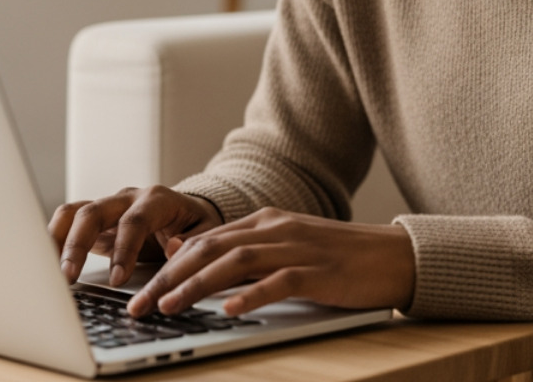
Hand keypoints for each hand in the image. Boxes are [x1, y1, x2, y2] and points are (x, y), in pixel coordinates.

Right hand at [48, 185, 223, 284]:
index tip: (118, 280)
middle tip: (69, 277)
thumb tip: (173, 249)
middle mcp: (127, 198)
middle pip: (94, 212)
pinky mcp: (95, 220)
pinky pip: (67, 223)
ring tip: (49, 273)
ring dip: (58, 241)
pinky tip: (47, 265)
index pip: (135, 220)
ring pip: (74, 213)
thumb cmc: (197, 226)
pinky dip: (54, 241)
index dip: (124, 249)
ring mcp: (108, 206)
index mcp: (157, 200)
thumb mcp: (206, 235)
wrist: (189, 212)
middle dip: (78, 244)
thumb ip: (193, 244)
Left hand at [126, 207, 414, 318]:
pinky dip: (251, 294)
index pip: (204, 240)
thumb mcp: (287, 248)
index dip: (167, 264)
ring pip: (235, 261)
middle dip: (169, 276)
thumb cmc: (339, 258)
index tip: (138, 289)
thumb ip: (247, 252)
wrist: (394, 255)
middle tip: (140, 304)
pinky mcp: (319, 270)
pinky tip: (229, 309)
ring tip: (169, 306)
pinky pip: (279, 281)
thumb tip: (196, 262)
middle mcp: (275, 229)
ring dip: (197, 285)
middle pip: (210, 249)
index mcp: (265, 222)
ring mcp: (297, 247)